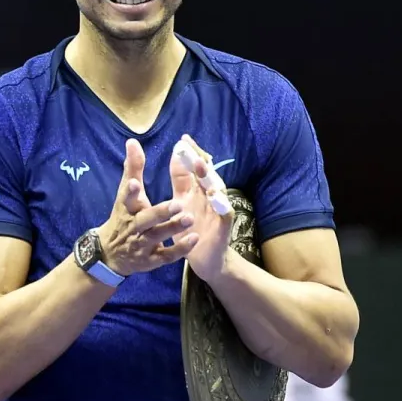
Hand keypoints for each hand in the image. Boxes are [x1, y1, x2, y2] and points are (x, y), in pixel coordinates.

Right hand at [97, 139, 198, 275]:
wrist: (110, 254)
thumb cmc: (123, 218)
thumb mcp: (125, 194)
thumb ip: (133, 168)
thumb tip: (132, 141)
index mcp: (126, 209)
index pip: (126, 198)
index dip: (130, 192)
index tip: (135, 183)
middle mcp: (133, 226)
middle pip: (145, 219)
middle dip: (160, 212)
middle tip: (178, 203)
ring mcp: (142, 244)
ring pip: (157, 236)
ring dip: (173, 228)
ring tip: (190, 218)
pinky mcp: (151, 259)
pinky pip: (166, 255)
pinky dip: (180, 248)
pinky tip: (194, 239)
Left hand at [169, 133, 233, 280]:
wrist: (205, 260)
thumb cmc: (191, 229)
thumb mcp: (180, 203)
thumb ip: (181, 180)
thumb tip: (177, 153)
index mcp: (194, 192)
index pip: (192, 169)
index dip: (188, 155)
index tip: (182, 139)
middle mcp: (207, 198)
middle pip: (205, 175)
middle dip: (198, 160)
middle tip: (190, 148)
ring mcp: (217, 211)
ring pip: (216, 190)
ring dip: (210, 178)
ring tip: (202, 166)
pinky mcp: (223, 228)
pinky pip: (224, 215)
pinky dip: (221, 205)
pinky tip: (216, 197)